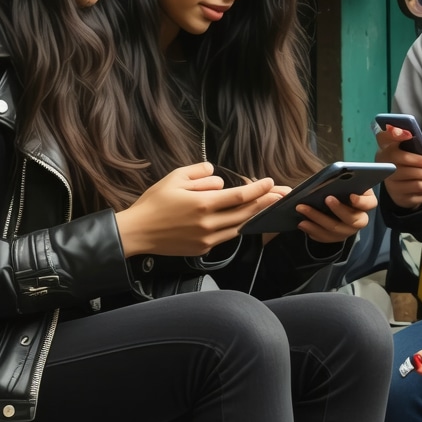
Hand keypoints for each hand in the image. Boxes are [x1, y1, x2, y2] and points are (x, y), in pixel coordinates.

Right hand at [115, 162, 281, 257]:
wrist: (137, 233)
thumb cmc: (154, 203)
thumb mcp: (175, 177)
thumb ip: (200, 173)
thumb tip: (218, 177)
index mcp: (202, 204)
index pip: (239, 196)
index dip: (258, 189)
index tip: (271, 182)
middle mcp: (208, 223)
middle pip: (246, 213)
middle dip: (267, 202)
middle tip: (284, 195)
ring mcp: (206, 238)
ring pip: (240, 226)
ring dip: (257, 216)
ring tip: (272, 206)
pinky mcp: (203, 248)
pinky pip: (227, 235)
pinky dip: (239, 226)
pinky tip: (248, 219)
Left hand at [297, 187, 376, 243]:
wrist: (334, 200)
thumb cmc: (341, 188)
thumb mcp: (345, 182)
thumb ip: (343, 181)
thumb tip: (335, 177)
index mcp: (366, 201)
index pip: (370, 203)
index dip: (362, 201)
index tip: (351, 195)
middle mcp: (360, 219)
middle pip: (352, 219)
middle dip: (338, 210)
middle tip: (326, 199)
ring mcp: (348, 230)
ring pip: (336, 230)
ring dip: (318, 221)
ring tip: (303, 213)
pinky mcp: (337, 237)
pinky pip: (326, 238)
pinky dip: (314, 231)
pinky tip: (303, 224)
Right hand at [375, 125, 421, 208]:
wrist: (399, 185)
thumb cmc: (407, 162)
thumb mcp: (412, 152)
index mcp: (386, 149)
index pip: (385, 137)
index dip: (395, 134)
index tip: (409, 134)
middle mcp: (384, 166)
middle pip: (406, 163)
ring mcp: (390, 184)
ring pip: (417, 184)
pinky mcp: (398, 198)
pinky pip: (419, 197)